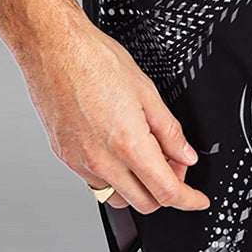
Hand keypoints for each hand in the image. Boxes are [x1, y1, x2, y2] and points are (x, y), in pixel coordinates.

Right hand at [16, 11, 210, 213]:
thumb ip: (169, 130)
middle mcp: (102, 161)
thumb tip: (185, 154)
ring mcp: (80, 163)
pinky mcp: (65, 157)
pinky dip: (112, 177)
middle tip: (172, 164)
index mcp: (128, 145)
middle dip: (166, 191)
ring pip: (118, 198)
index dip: (189, 200)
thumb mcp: (146, 90)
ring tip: (143, 158)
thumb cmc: (94, 59)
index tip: (197, 199)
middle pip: (144, 204)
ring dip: (137, 189)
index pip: (166, 192)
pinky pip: (94, 183)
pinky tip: (116, 150)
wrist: (54, 48)